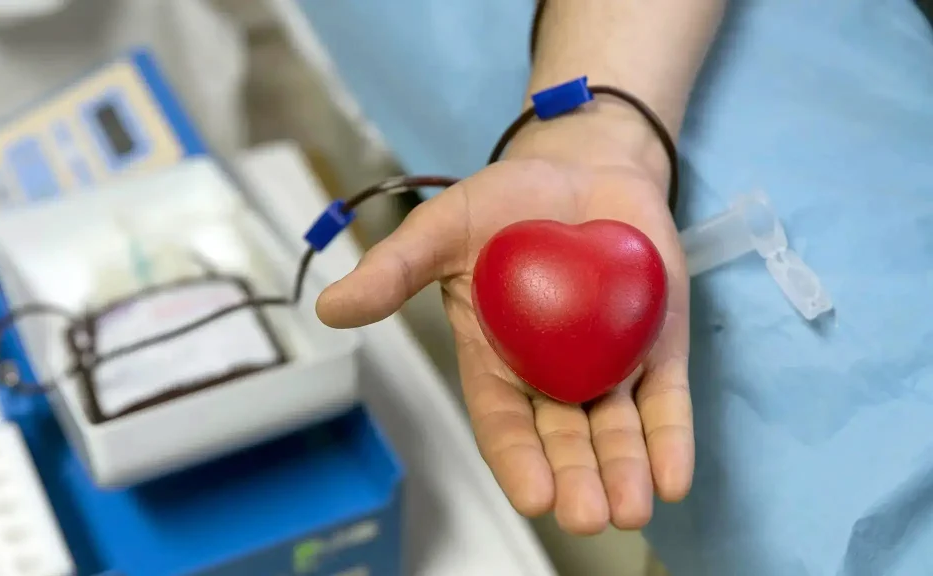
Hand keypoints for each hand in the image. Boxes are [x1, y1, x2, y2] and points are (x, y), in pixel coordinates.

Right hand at [315, 114, 692, 534]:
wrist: (581, 164)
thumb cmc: (505, 200)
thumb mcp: (442, 230)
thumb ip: (395, 271)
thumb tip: (328, 308)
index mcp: (496, 360)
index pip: (504, 422)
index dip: (518, 460)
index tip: (533, 496)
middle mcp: (553, 374)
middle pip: (564, 439)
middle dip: (576, 479)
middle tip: (587, 515)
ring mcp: (609, 362)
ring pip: (617, 429)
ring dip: (625, 471)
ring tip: (630, 509)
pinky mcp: (657, 345)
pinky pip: (666, 397)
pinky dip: (671, 437)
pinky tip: (675, 478)